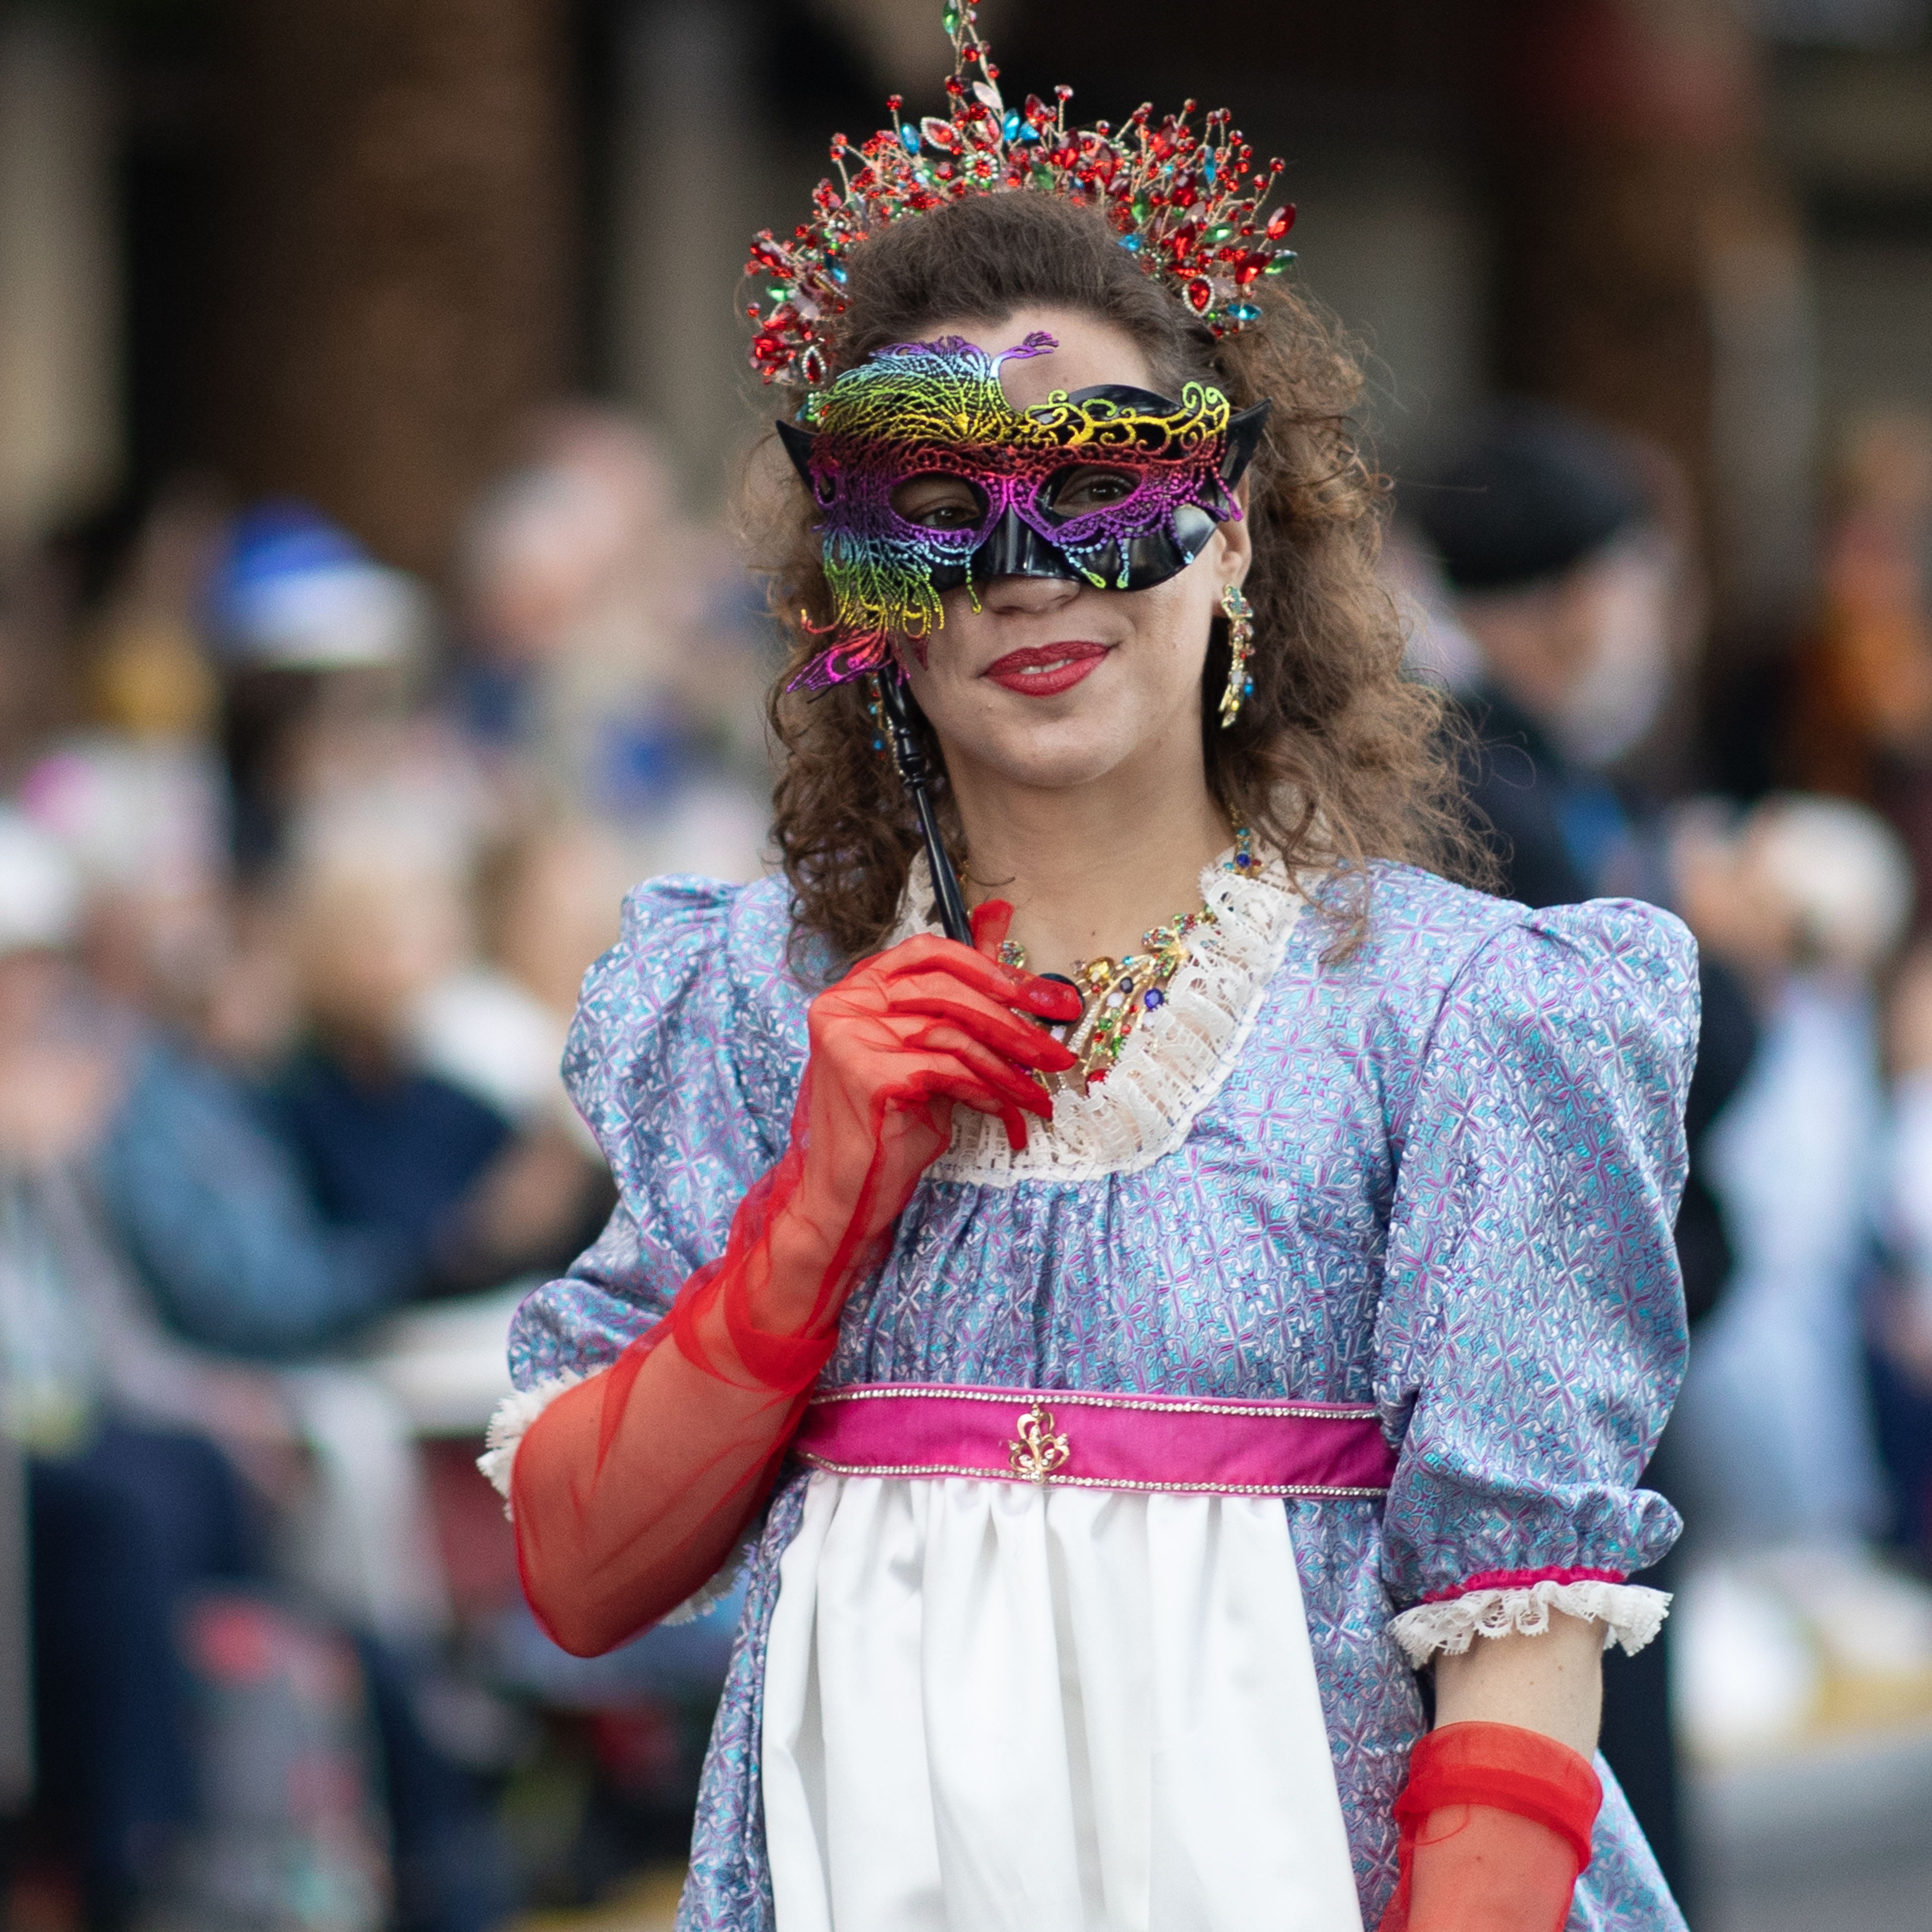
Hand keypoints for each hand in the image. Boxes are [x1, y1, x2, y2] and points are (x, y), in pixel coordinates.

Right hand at [794, 910, 1078, 1258]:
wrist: (848, 1197)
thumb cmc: (891, 1125)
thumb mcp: (934, 1051)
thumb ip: (964, 989)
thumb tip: (1000, 915)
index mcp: (857, 989)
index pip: (930, 952)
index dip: (992, 969)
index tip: (1045, 997)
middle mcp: (844, 1004)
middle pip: (947, 991)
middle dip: (1014, 1022)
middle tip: (1059, 1053)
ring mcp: (848, 1036)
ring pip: (952, 1032)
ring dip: (1008, 1067)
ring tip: (1039, 1095)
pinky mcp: (865, 1073)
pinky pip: (947, 1069)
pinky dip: (986, 1092)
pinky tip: (1004, 1113)